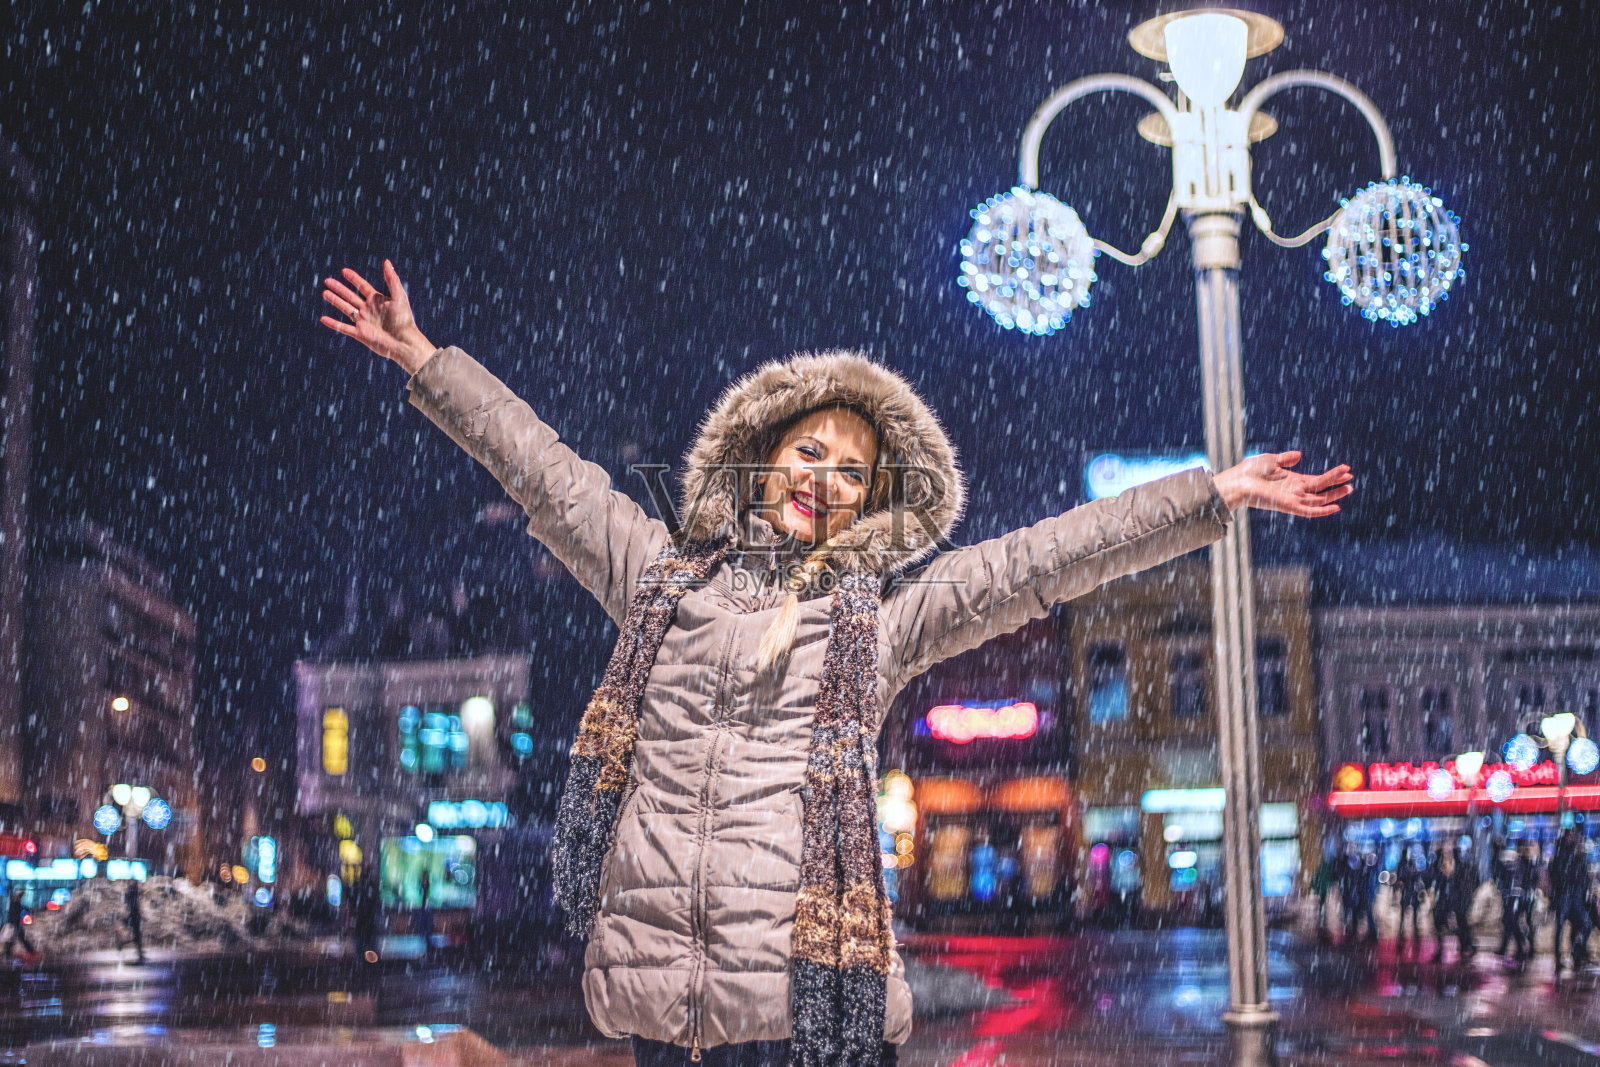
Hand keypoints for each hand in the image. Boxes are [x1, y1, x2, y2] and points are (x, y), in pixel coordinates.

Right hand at [319, 259, 435, 373]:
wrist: (404, 343)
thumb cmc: (404, 320)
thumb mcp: (399, 296)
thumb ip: (392, 279)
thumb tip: (386, 261)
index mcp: (377, 300)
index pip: (362, 286)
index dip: (354, 278)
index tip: (344, 270)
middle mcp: (369, 310)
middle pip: (350, 296)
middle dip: (339, 288)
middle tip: (327, 281)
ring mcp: (363, 322)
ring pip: (345, 309)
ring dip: (335, 301)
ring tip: (324, 293)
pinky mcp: (360, 334)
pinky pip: (343, 328)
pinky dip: (333, 324)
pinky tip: (323, 319)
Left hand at [1212, 451, 1351, 516]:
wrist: (1237, 481)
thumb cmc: (1249, 472)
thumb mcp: (1270, 460)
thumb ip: (1285, 459)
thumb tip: (1299, 455)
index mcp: (1292, 481)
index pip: (1317, 481)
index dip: (1332, 476)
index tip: (1346, 470)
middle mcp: (1294, 492)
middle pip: (1321, 491)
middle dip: (1337, 486)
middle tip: (1352, 480)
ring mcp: (1292, 499)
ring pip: (1319, 499)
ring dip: (1334, 495)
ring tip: (1349, 488)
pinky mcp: (1288, 506)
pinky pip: (1309, 511)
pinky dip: (1322, 510)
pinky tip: (1336, 507)